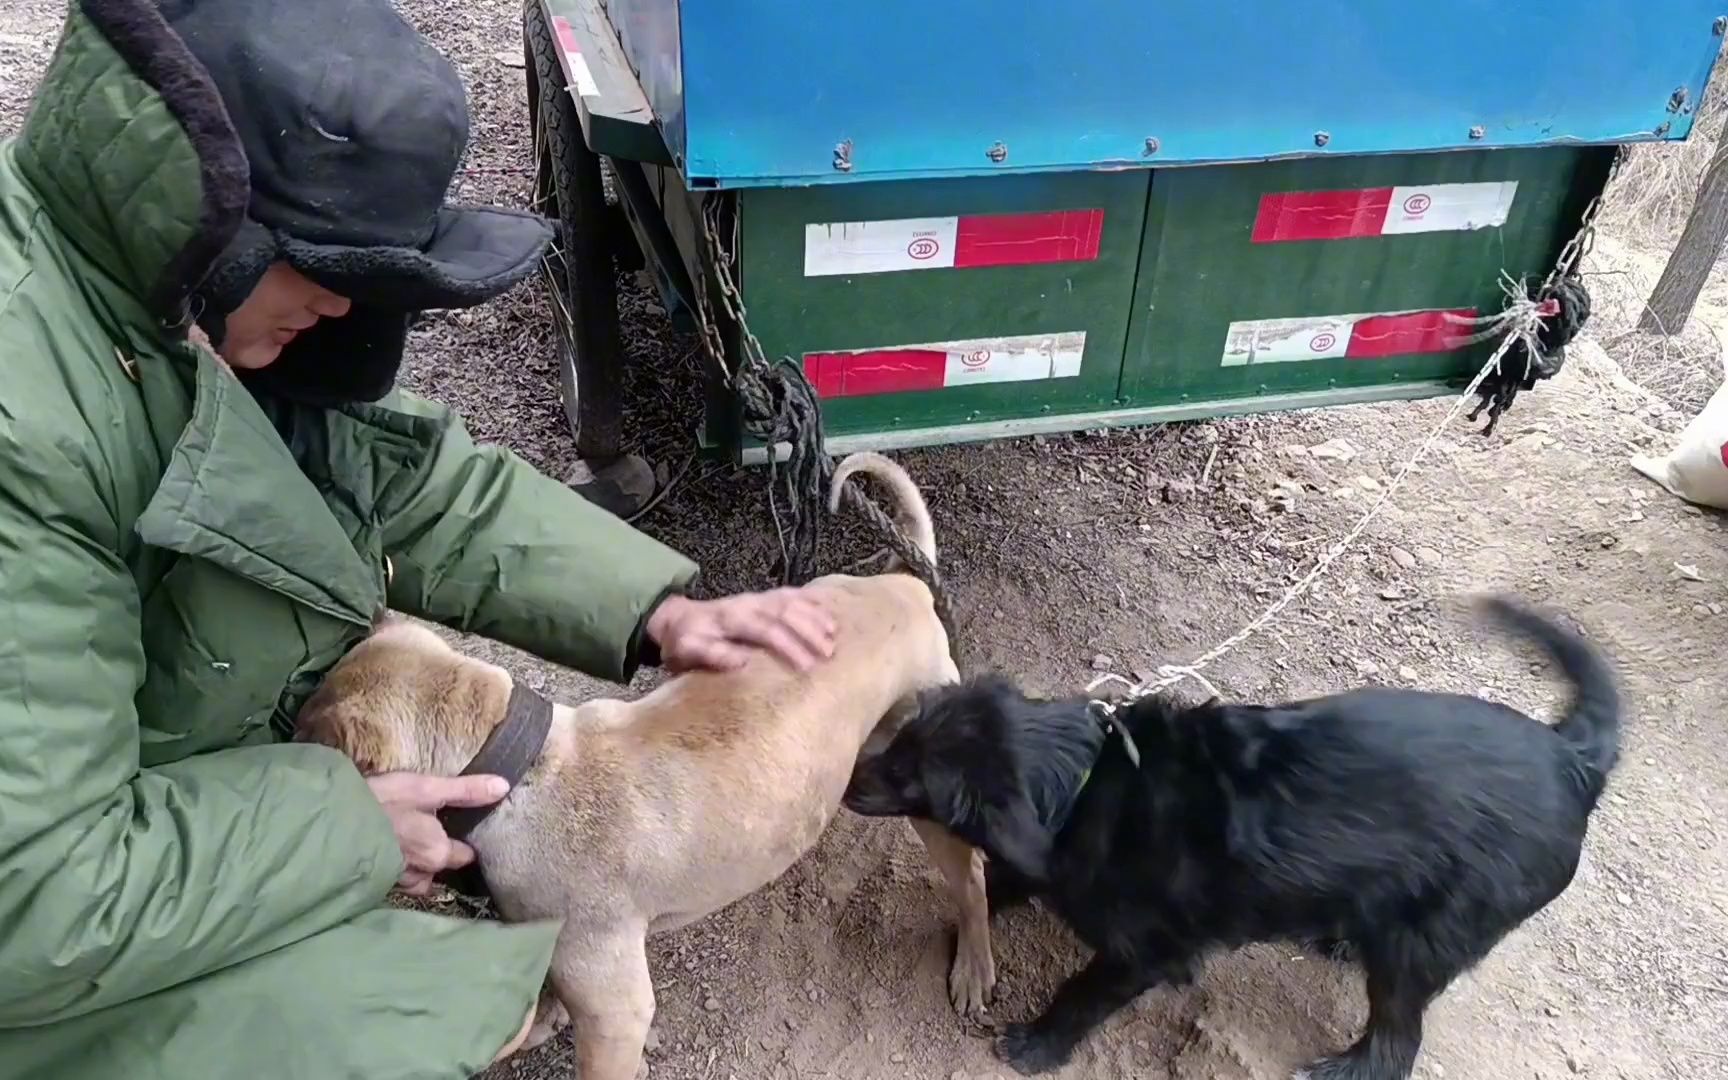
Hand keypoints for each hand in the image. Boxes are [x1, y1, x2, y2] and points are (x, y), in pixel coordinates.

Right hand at [366, 772, 509, 895]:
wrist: (330, 824)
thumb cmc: (382, 803)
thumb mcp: (426, 788)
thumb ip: (465, 791)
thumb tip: (504, 787)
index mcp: (438, 853)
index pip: (464, 855)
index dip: (462, 842)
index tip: (458, 829)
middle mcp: (421, 874)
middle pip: (439, 867)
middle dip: (437, 854)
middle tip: (426, 832)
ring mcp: (395, 882)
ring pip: (416, 876)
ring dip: (413, 863)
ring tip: (404, 841)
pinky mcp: (373, 883)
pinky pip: (392, 878)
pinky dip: (392, 866)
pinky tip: (384, 848)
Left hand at [645, 589, 836, 673]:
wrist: (678, 619)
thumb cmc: (685, 642)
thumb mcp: (688, 651)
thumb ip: (713, 654)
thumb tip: (743, 662)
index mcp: (731, 618)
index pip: (766, 629)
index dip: (789, 646)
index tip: (807, 666)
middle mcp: (748, 604)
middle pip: (785, 612)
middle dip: (809, 631)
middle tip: (828, 654)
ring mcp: (758, 599)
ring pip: (792, 601)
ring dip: (814, 617)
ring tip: (834, 635)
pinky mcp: (764, 599)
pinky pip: (792, 595)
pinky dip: (812, 603)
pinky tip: (829, 614)